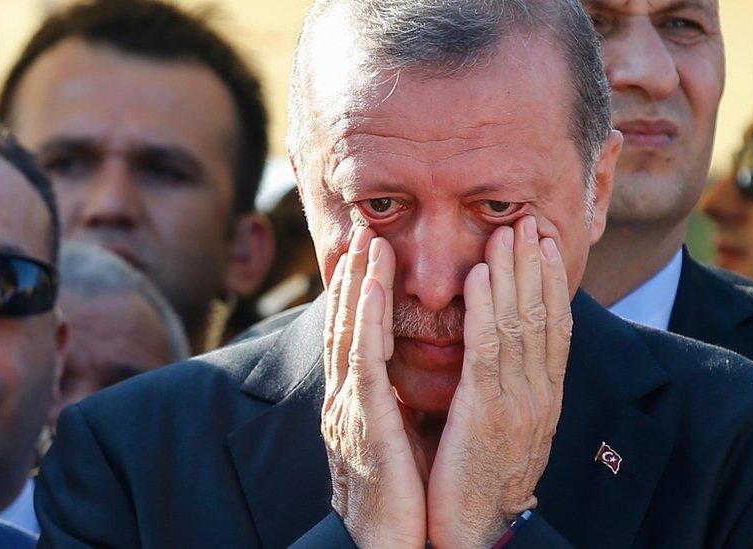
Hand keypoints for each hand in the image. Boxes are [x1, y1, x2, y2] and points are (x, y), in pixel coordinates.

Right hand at [321, 227, 426, 547]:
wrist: (384, 547)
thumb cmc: (397, 500)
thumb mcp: (395, 442)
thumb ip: (395, 405)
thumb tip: (408, 379)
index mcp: (357, 405)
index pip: (355, 337)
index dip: (358, 294)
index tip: (369, 255)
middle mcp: (346, 400)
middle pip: (344, 325)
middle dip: (352, 276)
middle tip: (362, 230)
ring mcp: (348, 409)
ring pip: (348, 332)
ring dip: (356, 283)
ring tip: (367, 240)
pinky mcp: (363, 422)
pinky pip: (361, 361)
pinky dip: (362, 318)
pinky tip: (367, 286)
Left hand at [426, 216, 571, 547]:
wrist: (478, 531)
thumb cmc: (484, 479)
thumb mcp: (508, 429)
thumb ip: (510, 390)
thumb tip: (508, 355)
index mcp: (545, 397)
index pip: (555, 328)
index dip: (552, 283)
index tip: (546, 245)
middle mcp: (540, 394)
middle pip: (542, 315)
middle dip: (535, 265)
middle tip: (529, 221)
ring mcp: (518, 402)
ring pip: (519, 323)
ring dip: (513, 272)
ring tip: (508, 232)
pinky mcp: (486, 411)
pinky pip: (488, 348)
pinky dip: (486, 306)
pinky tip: (481, 275)